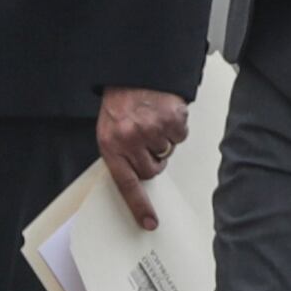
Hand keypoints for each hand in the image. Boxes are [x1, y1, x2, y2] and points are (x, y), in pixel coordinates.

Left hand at [96, 87, 190, 228]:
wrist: (133, 68)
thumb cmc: (121, 100)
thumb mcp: (110, 128)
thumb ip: (122, 153)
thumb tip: (139, 176)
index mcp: (111, 144)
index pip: (126, 184)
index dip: (139, 206)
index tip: (149, 222)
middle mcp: (130, 139)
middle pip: (152, 170)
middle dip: (152, 158)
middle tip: (145, 137)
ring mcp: (152, 130)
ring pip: (167, 152)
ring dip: (163, 139)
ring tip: (151, 119)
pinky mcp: (171, 120)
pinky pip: (180, 135)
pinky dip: (175, 125)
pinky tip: (163, 112)